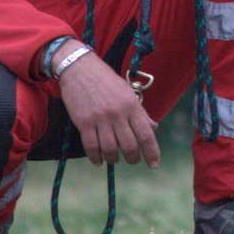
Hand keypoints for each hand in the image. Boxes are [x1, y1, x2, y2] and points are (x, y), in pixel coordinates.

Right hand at [55, 46, 160, 167]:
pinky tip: (98, 160)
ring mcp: (100, 119)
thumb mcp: (128, 93)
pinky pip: (91, 147)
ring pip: (110, 149)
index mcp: (132, 106)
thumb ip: (140, 113)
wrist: (79, 68)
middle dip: (133, 158)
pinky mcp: (83, 122)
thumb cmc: (106, 80)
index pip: (146, 134)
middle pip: (129, 145)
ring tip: (115, 159)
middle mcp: (118, 114)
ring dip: (114, 159)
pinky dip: (96, 157)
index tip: (154, 164)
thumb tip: (154, 128)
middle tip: (132, 160)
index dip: (152, 152)